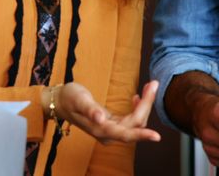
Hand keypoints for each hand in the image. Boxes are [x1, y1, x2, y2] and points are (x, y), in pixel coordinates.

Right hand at [47, 81, 161, 144]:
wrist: (59, 101)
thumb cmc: (68, 98)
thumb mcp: (79, 100)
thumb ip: (90, 109)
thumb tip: (101, 118)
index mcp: (101, 130)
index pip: (127, 133)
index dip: (143, 134)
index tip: (158, 135)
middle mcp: (107, 133)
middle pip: (135, 124)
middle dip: (147, 105)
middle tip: (154, 83)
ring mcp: (110, 130)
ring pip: (136, 121)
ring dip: (145, 104)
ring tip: (150, 85)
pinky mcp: (112, 124)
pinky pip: (130, 119)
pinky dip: (138, 107)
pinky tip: (137, 97)